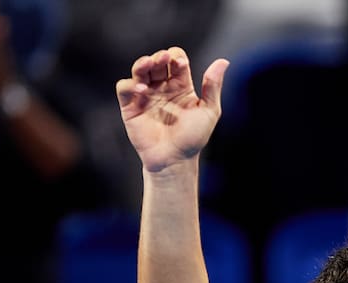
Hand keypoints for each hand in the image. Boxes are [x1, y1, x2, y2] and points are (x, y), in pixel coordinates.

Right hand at [116, 47, 228, 172]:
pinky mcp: (130, 107)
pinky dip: (130, 84)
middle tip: (163, 59)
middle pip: (157, 61)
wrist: (175, 160)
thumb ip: (213, 86)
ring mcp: (145, 96)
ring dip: (142, 63)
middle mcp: (162, 87)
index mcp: (181, 85)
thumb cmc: (193, 138)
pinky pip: (124, 87)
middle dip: (160, 57)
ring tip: (148, 64)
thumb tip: (224, 61)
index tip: (181, 66)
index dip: (177, 58)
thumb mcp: (209, 111)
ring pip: (139, 70)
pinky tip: (142, 90)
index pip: (176, 60)